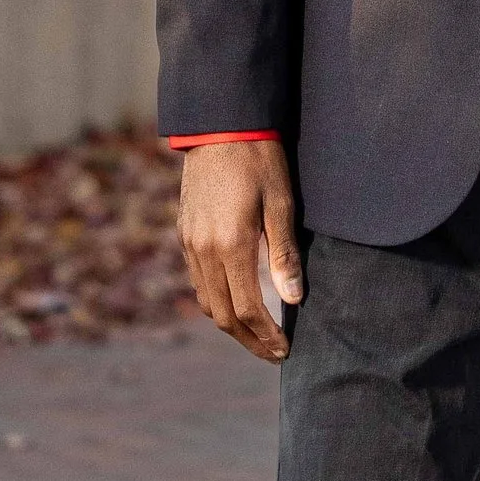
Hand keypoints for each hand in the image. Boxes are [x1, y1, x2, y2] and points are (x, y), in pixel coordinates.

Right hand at [176, 139, 302, 363]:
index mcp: (231, 245)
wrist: (220, 126)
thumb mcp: (281, 203)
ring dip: (231, 325)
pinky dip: (216, 302)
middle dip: (249, 341)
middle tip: (273, 354)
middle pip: (223, 315)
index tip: (286, 350)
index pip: (249, 308)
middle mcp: (204, 251)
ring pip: (206, 302)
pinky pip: (198, 282)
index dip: (267, 336)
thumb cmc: (260, 160)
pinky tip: (235, 302)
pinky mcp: (185, 234)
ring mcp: (190, 244)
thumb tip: (294, 300)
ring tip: (258, 335)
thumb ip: (285, 254)